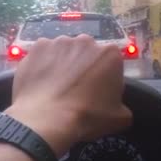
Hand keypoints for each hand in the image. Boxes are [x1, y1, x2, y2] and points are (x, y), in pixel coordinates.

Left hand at [5, 35, 131, 156]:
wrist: (46, 119)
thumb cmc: (86, 117)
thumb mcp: (119, 118)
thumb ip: (123, 105)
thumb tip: (117, 106)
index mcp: (110, 54)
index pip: (110, 62)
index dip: (104, 77)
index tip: (97, 91)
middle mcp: (85, 41)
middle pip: (86, 53)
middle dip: (83, 67)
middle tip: (76, 89)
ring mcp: (59, 42)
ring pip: (63, 52)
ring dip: (62, 64)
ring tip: (55, 87)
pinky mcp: (37, 47)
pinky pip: (43, 55)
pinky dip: (42, 65)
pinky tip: (40, 83)